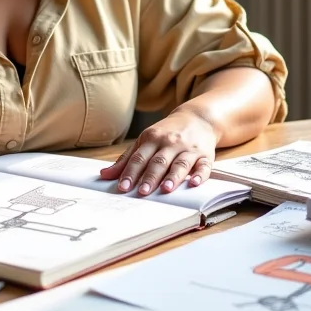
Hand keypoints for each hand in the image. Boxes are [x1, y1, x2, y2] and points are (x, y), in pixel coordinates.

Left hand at [99, 109, 216, 194]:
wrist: (197, 118)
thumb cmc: (166, 133)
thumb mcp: (145, 140)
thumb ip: (126, 159)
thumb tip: (105, 175)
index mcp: (152, 138)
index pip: (139, 158)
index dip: (130, 173)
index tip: (123, 187)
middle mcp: (170, 142)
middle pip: (158, 161)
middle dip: (150, 177)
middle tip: (142, 192)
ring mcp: (188, 149)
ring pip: (180, 163)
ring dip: (173, 176)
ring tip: (166, 189)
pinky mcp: (205, 155)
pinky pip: (204, 166)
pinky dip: (200, 174)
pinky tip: (194, 183)